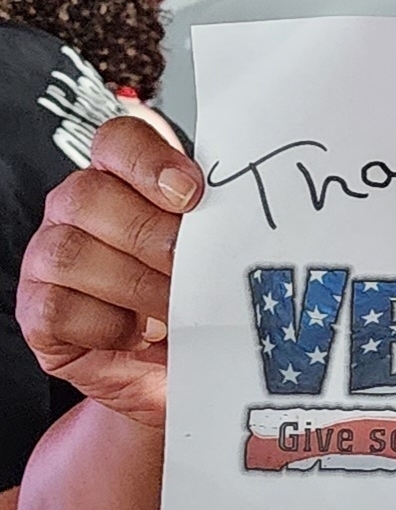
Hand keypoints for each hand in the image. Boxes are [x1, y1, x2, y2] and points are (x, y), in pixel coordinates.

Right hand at [16, 117, 202, 431]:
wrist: (176, 370)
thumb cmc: (196, 298)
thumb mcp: (211, 251)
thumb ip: (214, 219)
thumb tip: (244, 210)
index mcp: (122, 178)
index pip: (118, 139)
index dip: (149, 159)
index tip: (191, 193)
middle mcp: (77, 209)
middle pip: (90, 195)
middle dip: (152, 236)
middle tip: (192, 268)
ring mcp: (48, 258)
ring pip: (72, 252)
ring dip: (136, 285)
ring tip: (176, 307)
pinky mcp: (37, 311)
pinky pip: (60, 308)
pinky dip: (108, 325)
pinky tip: (139, 332)